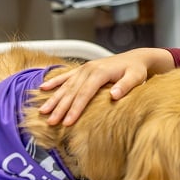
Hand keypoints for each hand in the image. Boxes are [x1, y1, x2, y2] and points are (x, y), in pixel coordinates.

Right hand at [38, 49, 159, 125]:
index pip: (85, 93)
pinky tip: (43, 88)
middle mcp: (89, 69)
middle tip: (51, 122)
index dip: (75, 108)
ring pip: (66, 85)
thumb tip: (113, 95)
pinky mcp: (83, 69)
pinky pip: (66, 76)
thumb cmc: (136, 70)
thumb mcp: (135, 78)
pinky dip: (54, 82)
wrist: (136, 58)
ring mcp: (85, 68)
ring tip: (43, 112)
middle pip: (72, 91)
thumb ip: (125, 86)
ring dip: (54, 98)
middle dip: (60, 107)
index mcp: (100, 73)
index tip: (67, 122)